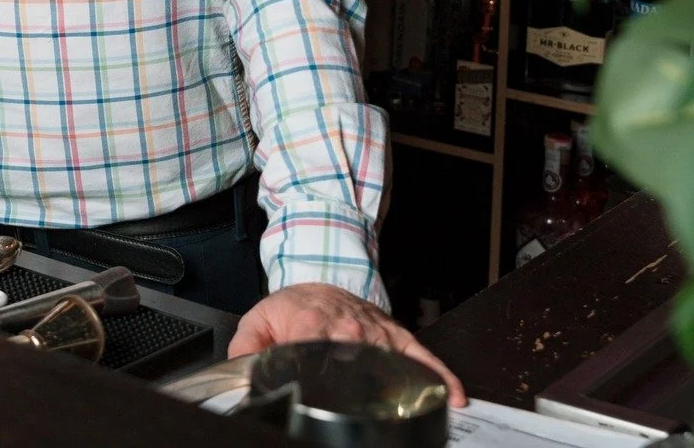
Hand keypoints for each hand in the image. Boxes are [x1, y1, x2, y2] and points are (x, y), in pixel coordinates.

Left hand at [229, 282, 466, 407]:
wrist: (320, 280)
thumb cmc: (293, 307)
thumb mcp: (258, 321)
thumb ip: (246, 348)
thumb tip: (243, 370)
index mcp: (311, 326)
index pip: (315, 353)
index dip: (317, 376)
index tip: (320, 394)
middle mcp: (347, 330)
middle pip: (357, 363)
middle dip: (357, 386)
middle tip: (360, 406)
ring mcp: (376, 335)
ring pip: (391, 364)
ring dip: (399, 388)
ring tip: (406, 415)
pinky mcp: (396, 337)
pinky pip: (423, 357)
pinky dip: (439, 376)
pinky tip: (450, 398)